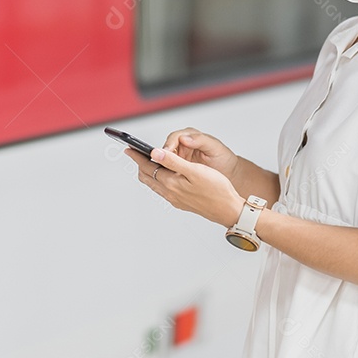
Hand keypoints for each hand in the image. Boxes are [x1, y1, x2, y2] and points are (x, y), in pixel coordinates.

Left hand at [124, 147, 244, 228]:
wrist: (229, 210)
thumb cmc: (217, 189)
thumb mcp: (195, 171)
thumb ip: (173, 162)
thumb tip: (154, 153)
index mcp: (171, 183)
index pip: (148, 167)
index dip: (137, 156)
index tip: (128, 148)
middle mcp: (170, 193)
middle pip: (147, 177)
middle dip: (140, 164)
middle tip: (134, 153)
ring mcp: (175, 199)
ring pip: (154, 184)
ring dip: (148, 172)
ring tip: (147, 161)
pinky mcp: (181, 202)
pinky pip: (163, 189)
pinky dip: (158, 179)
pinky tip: (164, 174)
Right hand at [162, 128, 239, 180]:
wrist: (230, 173)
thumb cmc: (224, 158)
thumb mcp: (214, 147)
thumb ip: (200, 140)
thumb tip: (185, 138)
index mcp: (191, 137)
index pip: (174, 137)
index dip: (169, 145)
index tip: (166, 152)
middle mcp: (183, 145)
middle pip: (166, 148)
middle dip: (162, 155)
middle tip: (160, 163)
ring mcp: (180, 157)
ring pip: (165, 159)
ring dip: (163, 165)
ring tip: (162, 172)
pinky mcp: (180, 167)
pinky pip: (168, 169)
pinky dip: (166, 173)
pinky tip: (167, 178)